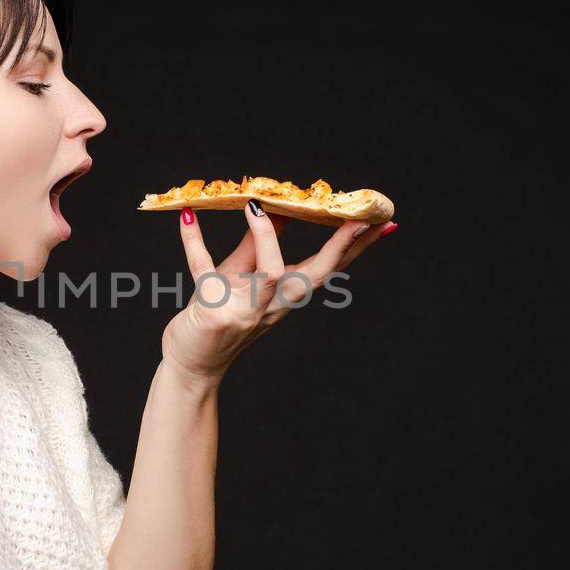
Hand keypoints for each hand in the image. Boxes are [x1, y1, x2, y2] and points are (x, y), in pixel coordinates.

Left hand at [160, 200, 395, 383]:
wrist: (192, 363)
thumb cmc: (218, 314)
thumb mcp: (243, 275)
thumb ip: (259, 243)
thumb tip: (277, 205)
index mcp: (285, 294)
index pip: (329, 267)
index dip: (357, 246)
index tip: (382, 223)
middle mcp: (273, 305)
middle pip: (315, 274)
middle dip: (340, 247)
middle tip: (359, 219)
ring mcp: (245, 311)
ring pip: (269, 276)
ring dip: (265, 238)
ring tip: (254, 205)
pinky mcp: (214, 314)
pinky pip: (204, 273)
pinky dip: (194, 244)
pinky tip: (187, 219)